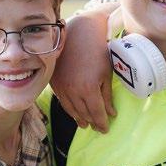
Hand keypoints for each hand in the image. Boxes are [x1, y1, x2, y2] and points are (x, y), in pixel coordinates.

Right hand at [50, 11, 114, 133]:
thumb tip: (111, 113)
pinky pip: (62, 102)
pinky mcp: (55, 83)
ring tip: (86, 124)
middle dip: (92, 123)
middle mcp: (73, 91)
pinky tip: (75, 113)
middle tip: (98, 128)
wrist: (79, 36)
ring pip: (71, 110)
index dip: (102, 123)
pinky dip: (70, 109)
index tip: (106, 129)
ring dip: (80, 119)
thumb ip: (107, 96)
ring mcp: (62, 88)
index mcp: (88, 89)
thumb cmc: (97, 53)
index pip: (96, 113)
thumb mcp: (106, 75)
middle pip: (84, 114)